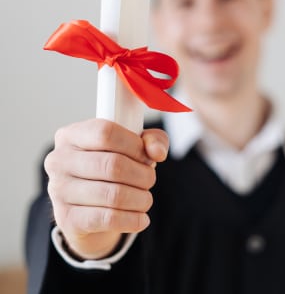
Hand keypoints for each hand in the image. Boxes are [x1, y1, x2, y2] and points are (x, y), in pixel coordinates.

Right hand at [44, 118, 167, 259]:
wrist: (86, 208)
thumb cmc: (111, 167)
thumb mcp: (133, 146)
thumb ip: (152, 140)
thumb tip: (157, 152)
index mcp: (72, 134)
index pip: (105, 133)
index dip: (134, 145)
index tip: (147, 157)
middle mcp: (59, 160)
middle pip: (112, 165)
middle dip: (142, 175)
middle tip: (150, 180)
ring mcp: (59, 190)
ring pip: (113, 195)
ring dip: (140, 199)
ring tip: (145, 199)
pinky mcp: (66, 219)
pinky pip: (108, 219)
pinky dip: (132, 220)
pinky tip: (141, 219)